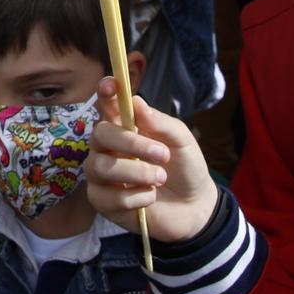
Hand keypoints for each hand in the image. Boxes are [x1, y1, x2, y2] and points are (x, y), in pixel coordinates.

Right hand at [82, 77, 219, 242]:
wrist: (194, 207)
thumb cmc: (184, 167)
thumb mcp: (182, 141)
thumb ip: (161, 122)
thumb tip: (137, 103)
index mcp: (124, 127)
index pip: (106, 104)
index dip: (105, 92)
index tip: (110, 86)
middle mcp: (107, 148)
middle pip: (99, 134)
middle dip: (130, 143)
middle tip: (162, 154)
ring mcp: (101, 175)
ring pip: (101, 167)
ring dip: (137, 173)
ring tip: (161, 179)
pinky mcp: (103, 201)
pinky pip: (107, 197)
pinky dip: (135, 197)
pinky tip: (150, 197)